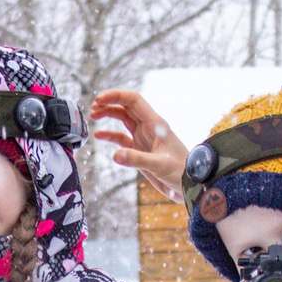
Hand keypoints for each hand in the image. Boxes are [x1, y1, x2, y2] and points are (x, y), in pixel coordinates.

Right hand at [89, 89, 188, 203]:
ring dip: (108, 115)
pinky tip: (98, 135)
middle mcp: (148, 127)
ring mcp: (143, 138)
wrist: (188, 185)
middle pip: (126, 106)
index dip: (116, 96)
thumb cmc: (180, 172)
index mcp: (155, 123)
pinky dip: (110, 135)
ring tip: (93, 116)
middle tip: (93, 109)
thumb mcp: (159, 165)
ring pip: (123, 119)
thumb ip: (136, 159)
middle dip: (109, 104)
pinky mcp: (140, 150)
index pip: (133, 100)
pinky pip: (122, 138)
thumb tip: (115, 155)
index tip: (99, 100)